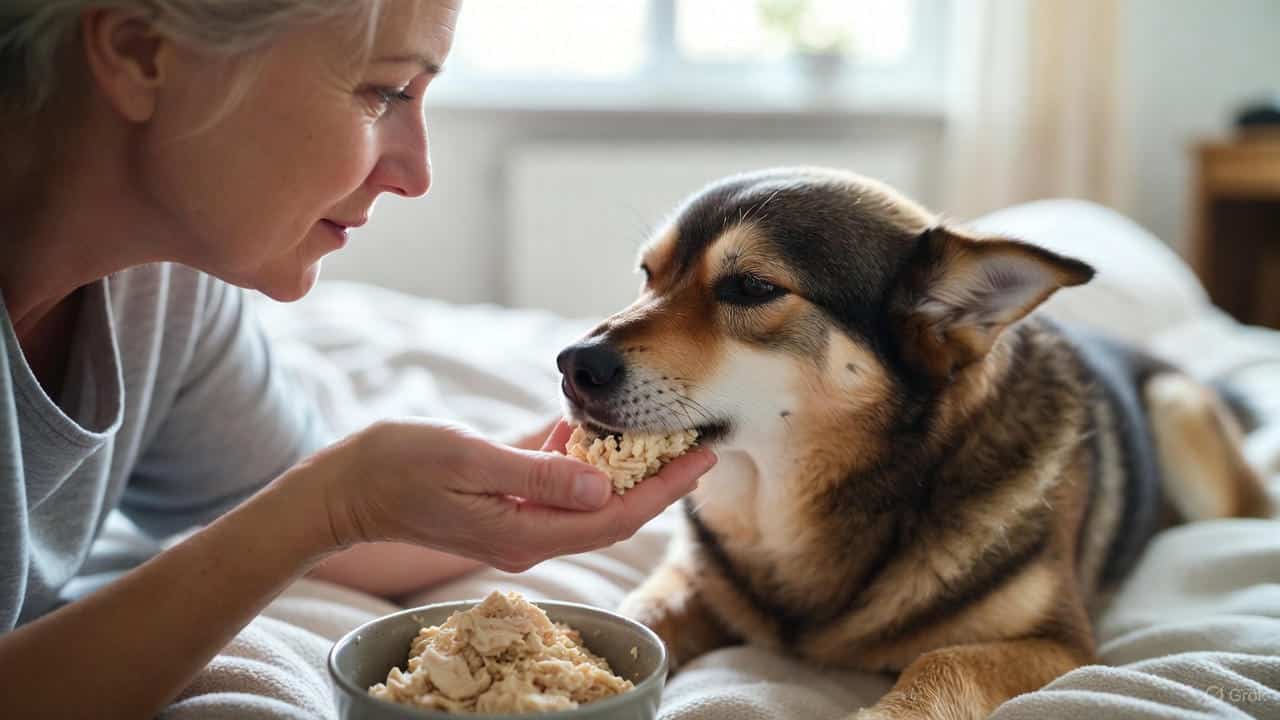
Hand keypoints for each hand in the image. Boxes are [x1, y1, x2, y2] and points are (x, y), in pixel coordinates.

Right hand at [313, 418, 715, 571]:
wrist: (344, 488)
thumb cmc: (396, 466)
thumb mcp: (466, 462)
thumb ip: (534, 476)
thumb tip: (602, 488)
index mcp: (523, 533)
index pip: (613, 519)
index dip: (664, 491)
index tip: (703, 457)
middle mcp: (528, 537)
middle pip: (611, 514)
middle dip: (659, 482)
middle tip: (700, 439)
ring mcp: (516, 523)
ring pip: (589, 502)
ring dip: (628, 471)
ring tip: (667, 432)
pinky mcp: (505, 505)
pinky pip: (559, 488)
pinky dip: (586, 462)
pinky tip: (605, 431)